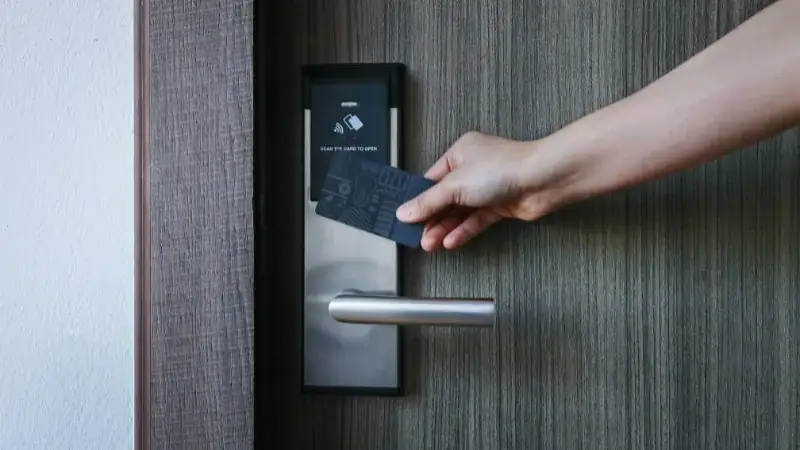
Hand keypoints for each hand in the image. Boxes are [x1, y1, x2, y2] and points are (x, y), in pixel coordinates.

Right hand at [395, 131, 578, 251]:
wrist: (542, 180)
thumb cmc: (504, 168)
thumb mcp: (455, 184)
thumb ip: (428, 201)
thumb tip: (405, 211)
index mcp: (460, 153)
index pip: (431, 180)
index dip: (418, 199)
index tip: (404, 216)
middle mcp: (473, 169)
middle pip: (445, 198)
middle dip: (431, 218)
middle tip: (416, 236)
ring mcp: (487, 189)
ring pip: (460, 212)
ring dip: (445, 228)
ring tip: (430, 244)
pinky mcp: (500, 206)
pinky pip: (476, 220)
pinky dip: (463, 231)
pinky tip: (450, 242)